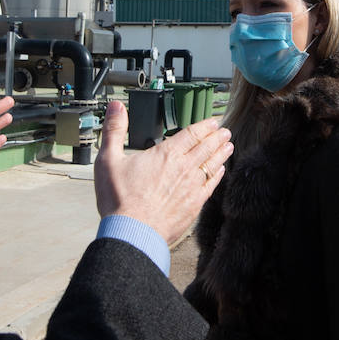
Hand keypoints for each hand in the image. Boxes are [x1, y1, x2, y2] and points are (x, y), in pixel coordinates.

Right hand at [94, 101, 232, 245]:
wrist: (132, 233)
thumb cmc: (119, 199)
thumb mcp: (109, 159)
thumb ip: (114, 130)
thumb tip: (116, 106)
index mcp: (166, 154)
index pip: (192, 134)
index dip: (204, 126)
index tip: (213, 122)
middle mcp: (183, 168)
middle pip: (206, 147)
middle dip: (218, 137)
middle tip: (225, 132)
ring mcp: (192, 187)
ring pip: (212, 165)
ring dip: (222, 154)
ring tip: (229, 146)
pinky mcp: (194, 205)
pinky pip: (211, 186)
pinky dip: (218, 176)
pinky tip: (221, 172)